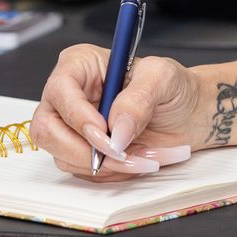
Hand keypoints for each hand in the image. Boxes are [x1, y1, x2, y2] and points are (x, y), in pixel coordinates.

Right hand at [31, 44, 199, 180]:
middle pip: (48, 130)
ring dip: (108, 164)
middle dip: (87, 149)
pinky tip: (141, 158)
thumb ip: (139, 99)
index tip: (104, 131)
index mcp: (81, 65)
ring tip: (146, 154)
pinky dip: (114, 172)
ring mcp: (71, 126)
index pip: (59, 90)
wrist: (189, 114)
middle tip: (123, 153)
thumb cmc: (173, 87)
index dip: (77, 115)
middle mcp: (69, 96)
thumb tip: (115, 129)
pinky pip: (83, 171)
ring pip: (65, 156)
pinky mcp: (82, 150)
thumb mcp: (163, 78)